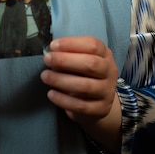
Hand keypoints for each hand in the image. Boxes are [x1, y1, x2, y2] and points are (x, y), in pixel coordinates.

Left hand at [41, 36, 121, 150]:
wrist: (98, 103)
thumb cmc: (85, 75)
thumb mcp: (82, 60)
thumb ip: (70, 54)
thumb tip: (52, 52)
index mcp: (105, 55)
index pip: (93, 45)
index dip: (72, 44)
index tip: (53, 45)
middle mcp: (109, 72)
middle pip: (91, 64)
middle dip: (65, 61)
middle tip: (47, 59)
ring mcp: (106, 92)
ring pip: (85, 86)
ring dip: (60, 80)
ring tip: (45, 76)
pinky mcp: (100, 109)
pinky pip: (80, 106)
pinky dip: (63, 100)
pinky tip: (51, 94)